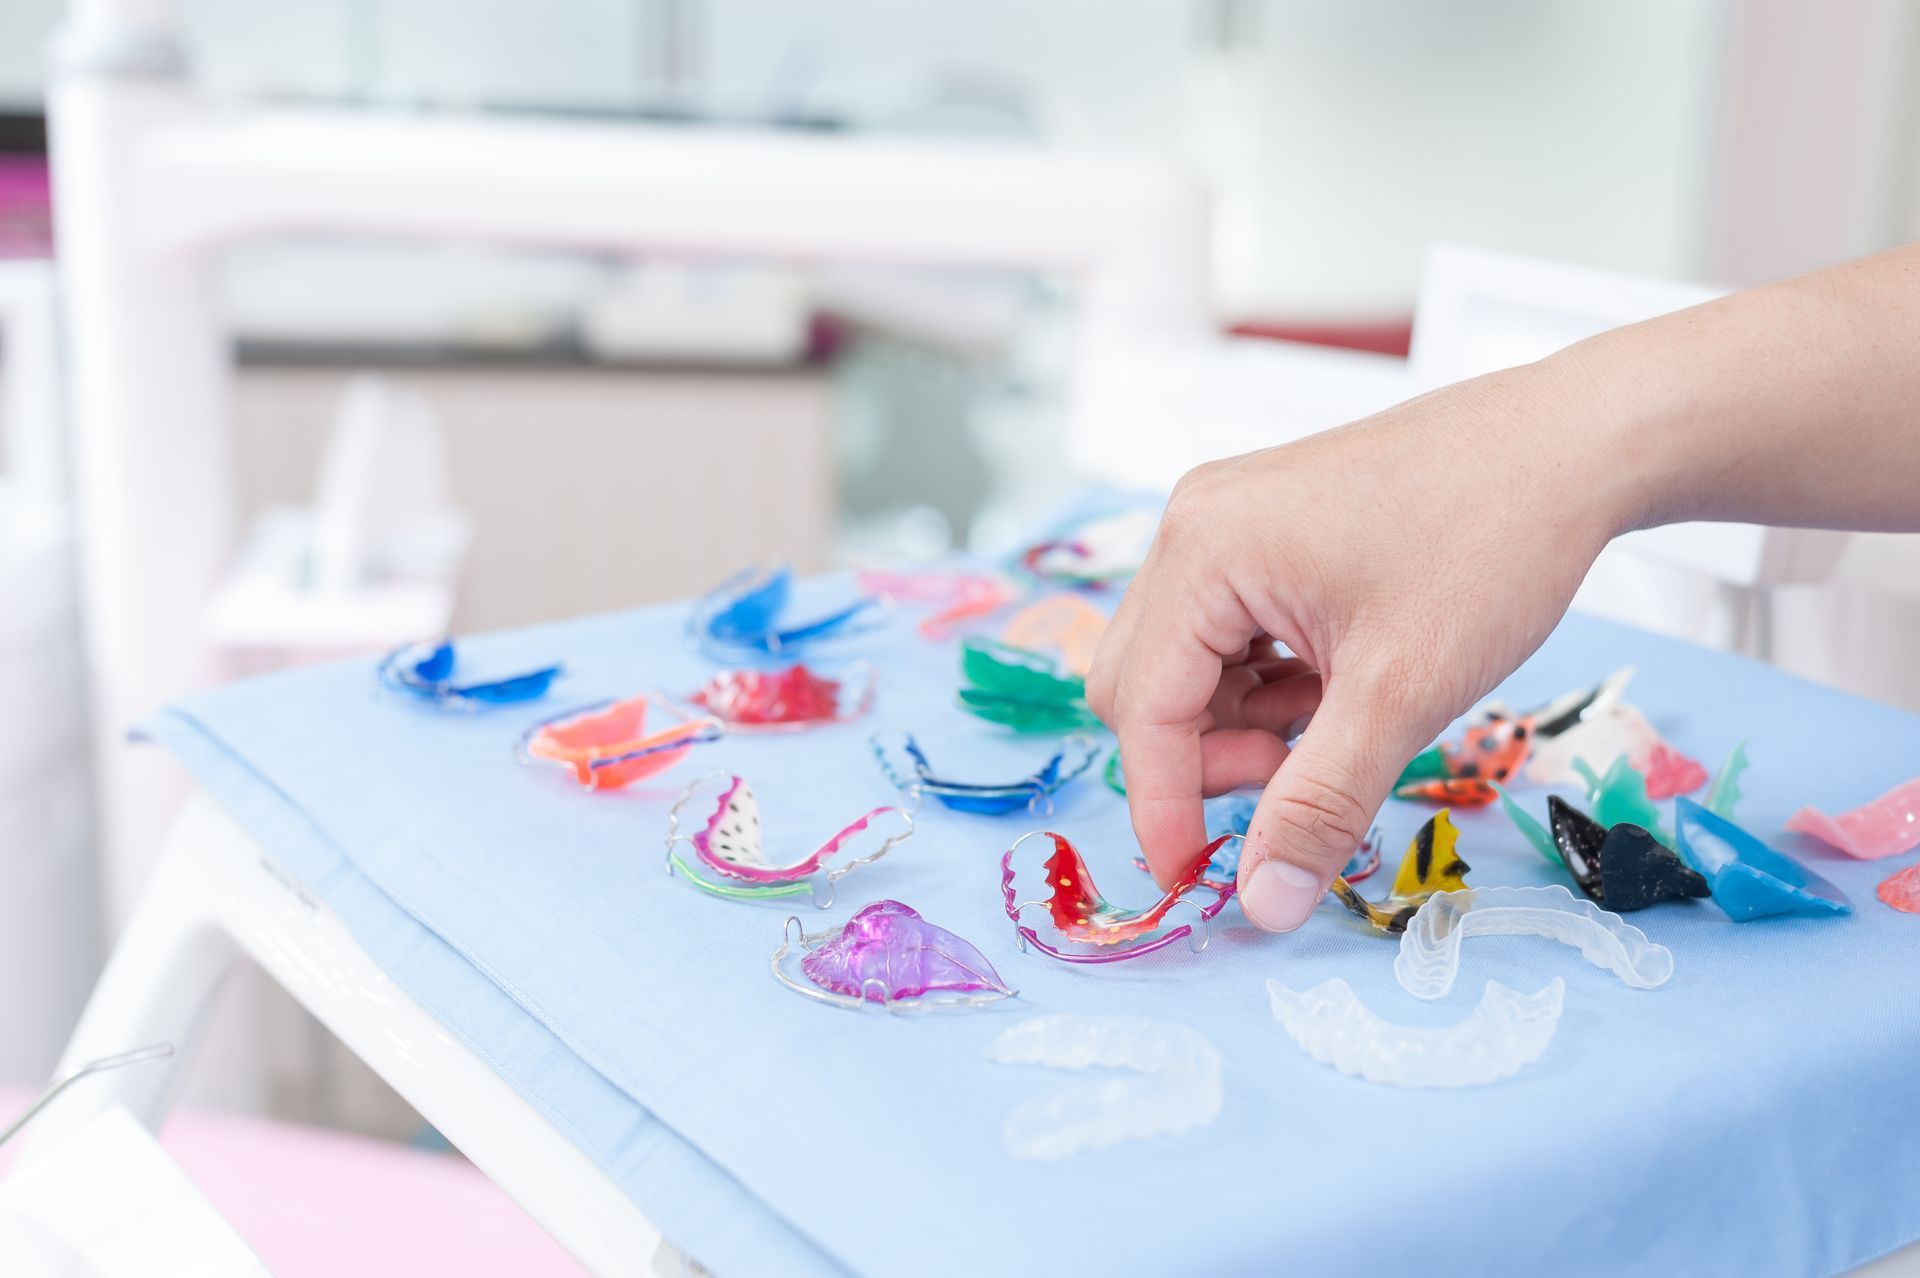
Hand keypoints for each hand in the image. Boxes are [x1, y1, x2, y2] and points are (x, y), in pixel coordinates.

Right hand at [1086, 359, 1629, 931]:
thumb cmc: (1493, 545)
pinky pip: (1224, 633)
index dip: (1162, 807)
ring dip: (1242, 723)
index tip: (1197, 883)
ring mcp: (1226, 521)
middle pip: (1141, 685)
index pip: (1141, 709)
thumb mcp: (1401, 694)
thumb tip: (1262, 906)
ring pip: (1184, 666)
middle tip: (1294, 781)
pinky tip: (1338, 686)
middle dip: (1203, 757)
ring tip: (1340, 722)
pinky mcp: (1262, 529)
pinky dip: (1266, 683)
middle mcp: (1194, 526)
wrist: (1574, 442)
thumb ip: (1319, 805)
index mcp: (1203, 552)